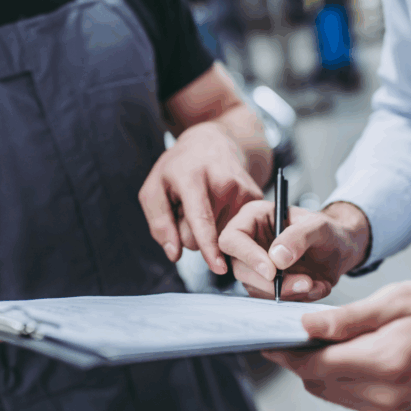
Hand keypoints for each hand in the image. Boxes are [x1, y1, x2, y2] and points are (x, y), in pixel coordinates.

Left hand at [139, 121, 262, 273]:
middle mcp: (223, 182)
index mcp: (192, 177)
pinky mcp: (256, 198)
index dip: (209, 246)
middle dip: (190, 232)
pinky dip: (222, 225)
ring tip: (205, 203)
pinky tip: (219, 206)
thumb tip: (174, 254)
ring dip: (208, 229)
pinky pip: (235, 231)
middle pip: (205, 237)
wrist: (213, 144)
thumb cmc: (179, 169)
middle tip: (188, 207)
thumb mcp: (154, 188)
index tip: (219, 267)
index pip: (201, 219)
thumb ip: (159, 223)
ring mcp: (243, 190)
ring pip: (220, 237)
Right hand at [218, 200, 369, 300]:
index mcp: (254, 218)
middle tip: (304, 282)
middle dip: (272, 282)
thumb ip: (298, 236)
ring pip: (256, 288)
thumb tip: (276, 258)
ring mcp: (256, 266)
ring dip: (287, 292)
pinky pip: (272, 299)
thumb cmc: (328, 231)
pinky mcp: (267, 285)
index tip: (272, 271)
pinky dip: (295, 298)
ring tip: (315, 283)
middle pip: (240, 268)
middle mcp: (250, 243)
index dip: (247, 256)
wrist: (341, 250)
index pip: (232, 239)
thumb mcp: (319, 226)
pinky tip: (315, 287)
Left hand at [263, 281, 410, 410]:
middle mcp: (387, 393)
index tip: (268, 340)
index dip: (287, 354)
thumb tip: (307, 325)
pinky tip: (345, 354)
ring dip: (319, 370)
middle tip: (293, 333)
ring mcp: (393, 407)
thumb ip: (348, 318)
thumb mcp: (397, 300)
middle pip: (318, 382)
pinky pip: (353, 398)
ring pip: (333, 393)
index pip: (315, 366)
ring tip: (319, 340)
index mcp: (385, 363)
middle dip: (300, 359)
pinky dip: (340, 378)